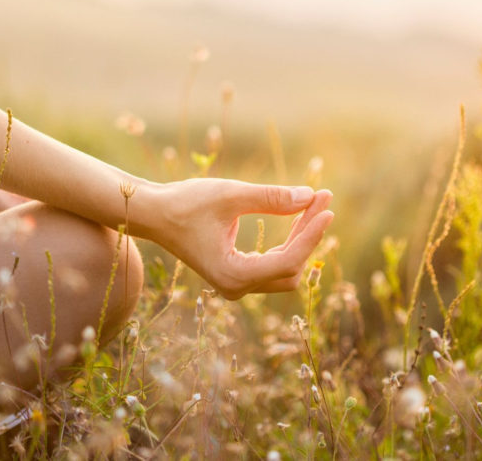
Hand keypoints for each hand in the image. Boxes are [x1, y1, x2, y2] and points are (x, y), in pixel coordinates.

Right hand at [139, 179, 333, 299]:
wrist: (154, 214)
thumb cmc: (186, 203)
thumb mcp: (229, 195)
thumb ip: (270, 198)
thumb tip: (310, 196)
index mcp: (233, 275)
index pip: (287, 261)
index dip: (311, 234)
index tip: (327, 206)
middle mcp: (236, 287)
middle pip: (291, 267)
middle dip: (309, 233)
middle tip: (322, 197)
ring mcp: (236, 284)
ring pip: (285, 267)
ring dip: (302, 237)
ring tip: (314, 203)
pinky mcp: (237, 275)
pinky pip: (274, 263)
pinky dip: (289, 241)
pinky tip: (299, 216)